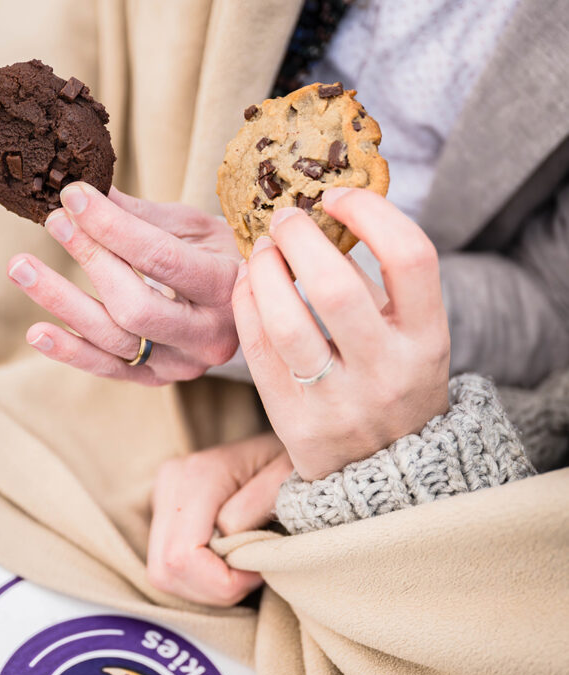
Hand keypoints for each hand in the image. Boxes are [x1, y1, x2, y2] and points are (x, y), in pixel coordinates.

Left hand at [7, 183, 240, 384]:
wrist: (253, 309)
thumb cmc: (223, 258)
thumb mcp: (196, 229)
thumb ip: (144, 216)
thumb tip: (87, 188)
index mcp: (227, 287)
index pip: (162, 258)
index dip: (113, 227)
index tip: (74, 195)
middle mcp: (209, 335)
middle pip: (136, 306)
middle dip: (90, 260)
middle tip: (54, 222)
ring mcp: (183, 364)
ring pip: (115, 339)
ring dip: (62, 302)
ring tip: (20, 267)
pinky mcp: (158, 379)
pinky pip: (109, 369)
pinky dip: (70, 351)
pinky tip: (37, 330)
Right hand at [147, 432, 292, 604]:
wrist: (290, 436)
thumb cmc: (294, 460)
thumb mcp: (288, 477)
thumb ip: (257, 505)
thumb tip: (227, 539)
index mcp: (197, 475)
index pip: (183, 556)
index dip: (222, 582)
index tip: (258, 570)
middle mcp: (170, 482)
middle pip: (166, 570)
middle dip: (211, 590)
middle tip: (251, 575)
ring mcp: (163, 494)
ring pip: (161, 574)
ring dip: (204, 587)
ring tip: (242, 567)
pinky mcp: (165, 509)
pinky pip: (166, 566)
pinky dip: (198, 579)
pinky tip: (226, 562)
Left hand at [232, 189, 450, 480]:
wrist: (391, 477)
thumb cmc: (396, 384)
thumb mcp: (410, 336)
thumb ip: (376, 283)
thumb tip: (321, 216)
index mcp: (428, 341)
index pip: (411, 257)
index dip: (370, 213)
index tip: (338, 197)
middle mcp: (388, 374)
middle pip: (337, 287)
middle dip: (299, 238)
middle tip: (283, 219)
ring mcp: (340, 404)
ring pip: (287, 323)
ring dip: (263, 273)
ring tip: (261, 253)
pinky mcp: (296, 424)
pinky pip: (258, 353)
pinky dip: (245, 306)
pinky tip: (246, 285)